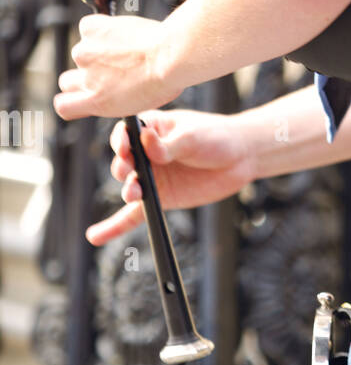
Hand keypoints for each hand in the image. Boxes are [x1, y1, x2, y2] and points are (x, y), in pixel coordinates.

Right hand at [54, 14, 181, 119]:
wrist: (170, 56)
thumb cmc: (163, 80)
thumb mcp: (137, 104)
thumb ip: (113, 98)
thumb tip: (107, 92)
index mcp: (97, 102)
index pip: (63, 106)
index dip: (71, 100)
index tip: (81, 96)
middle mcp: (87, 79)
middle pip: (67, 80)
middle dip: (83, 76)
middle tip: (106, 70)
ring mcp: (85, 53)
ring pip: (82, 52)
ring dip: (97, 50)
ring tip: (125, 50)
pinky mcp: (91, 29)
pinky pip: (89, 28)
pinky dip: (102, 29)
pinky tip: (122, 33)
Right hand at [86, 109, 251, 245]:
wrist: (241, 156)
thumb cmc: (216, 136)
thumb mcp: (192, 136)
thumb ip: (168, 143)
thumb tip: (146, 140)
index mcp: (150, 128)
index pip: (125, 134)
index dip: (121, 142)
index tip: (124, 148)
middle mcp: (145, 153)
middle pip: (124, 161)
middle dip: (122, 167)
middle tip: (127, 171)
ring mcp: (152, 177)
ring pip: (130, 186)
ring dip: (128, 190)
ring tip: (133, 193)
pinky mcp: (161, 198)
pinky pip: (133, 214)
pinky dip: (115, 226)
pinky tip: (96, 236)